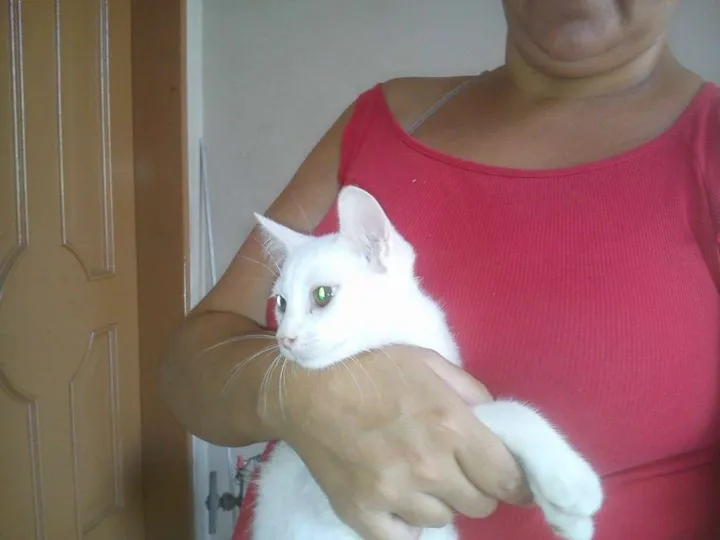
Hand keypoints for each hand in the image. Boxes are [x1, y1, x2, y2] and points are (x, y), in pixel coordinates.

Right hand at [261, 345, 529, 539]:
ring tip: (417, 473)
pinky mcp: (362, 514)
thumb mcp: (427, 361)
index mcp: (451, 425)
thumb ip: (470, 391)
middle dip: (476, 486)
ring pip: (443, 518)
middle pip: (480, 504)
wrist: (302, 386)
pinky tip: (395, 495)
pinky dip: (405, 519)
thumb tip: (495, 422)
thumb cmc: (368, 366)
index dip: (516, 482)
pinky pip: (403, 536)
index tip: (512, 480)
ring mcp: (393, 495)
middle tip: (458, 467)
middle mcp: (428, 466)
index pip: (507, 478)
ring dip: (439, 499)